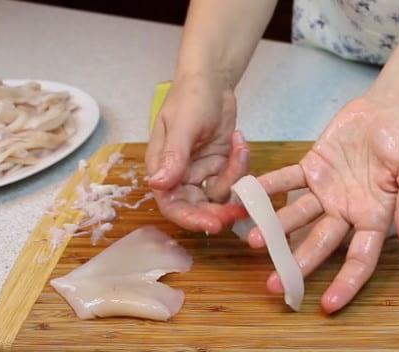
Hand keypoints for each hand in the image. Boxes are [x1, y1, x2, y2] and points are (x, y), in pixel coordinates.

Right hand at [145, 73, 248, 232]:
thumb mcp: (183, 125)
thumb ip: (174, 155)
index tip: (213, 224)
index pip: (172, 203)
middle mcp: (181, 175)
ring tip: (240, 148)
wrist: (212, 80)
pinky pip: (233, 178)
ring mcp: (202, 171)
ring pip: (220, 194)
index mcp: (162, 167)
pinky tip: (239, 140)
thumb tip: (158, 185)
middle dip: (219, 209)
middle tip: (240, 209)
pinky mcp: (221, 166)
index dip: (190, 218)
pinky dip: (241, 164)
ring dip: (234, 178)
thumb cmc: (190, 97)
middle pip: (197, 206)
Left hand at [249, 96, 398, 312]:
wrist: (391, 107)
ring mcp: (327, 191)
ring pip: (299, 215)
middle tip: (274, 284)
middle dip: (298, 264)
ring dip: (277, 228)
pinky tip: (250, 195)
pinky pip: (288, 180)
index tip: (328, 305)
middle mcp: (347, 211)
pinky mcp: (312, 168)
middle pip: (321, 243)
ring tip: (254, 239)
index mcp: (375, 218)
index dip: (346, 283)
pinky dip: (270, 186)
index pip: (360, 258)